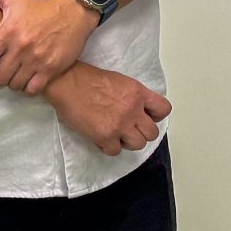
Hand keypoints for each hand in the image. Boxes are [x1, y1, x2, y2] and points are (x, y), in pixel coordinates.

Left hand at [0, 0, 93, 93]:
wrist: (73, 13)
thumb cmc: (39, 8)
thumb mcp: (12, 0)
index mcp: (8, 32)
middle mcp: (20, 48)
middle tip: (0, 72)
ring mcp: (36, 60)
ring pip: (14, 85)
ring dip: (12, 83)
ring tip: (15, 75)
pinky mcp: (51, 69)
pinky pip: (32, 90)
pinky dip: (28, 88)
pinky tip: (29, 79)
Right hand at [45, 65, 172, 155]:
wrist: (67, 83)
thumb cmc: (87, 79)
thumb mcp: (120, 81)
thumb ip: (133, 96)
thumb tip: (139, 110)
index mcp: (138, 93)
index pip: (164, 109)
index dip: (156, 117)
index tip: (146, 117)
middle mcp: (133, 109)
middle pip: (152, 133)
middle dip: (141, 133)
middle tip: (129, 130)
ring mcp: (120, 124)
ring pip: (138, 145)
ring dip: (127, 142)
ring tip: (116, 135)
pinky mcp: (105, 136)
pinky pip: (116, 151)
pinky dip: (108, 147)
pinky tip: (101, 138)